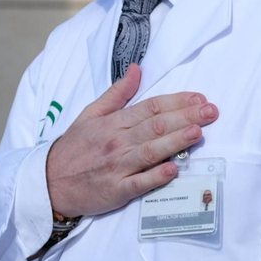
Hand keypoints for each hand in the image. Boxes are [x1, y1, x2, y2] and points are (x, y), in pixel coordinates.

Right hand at [45, 65, 217, 218]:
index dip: (176, 101)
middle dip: (186, 117)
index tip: (199, 98)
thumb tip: (137, 69)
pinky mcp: (116, 190)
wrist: (49, 182)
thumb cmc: (74, 148)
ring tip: (197, 133)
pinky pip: (138, 183)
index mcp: (113, 123)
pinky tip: (172, 169)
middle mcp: (116, 142)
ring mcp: (117, 167)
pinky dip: (156, 177)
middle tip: (211, 111)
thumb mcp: (90, 114)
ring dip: (175, 141)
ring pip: (150, 151)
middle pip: (155, 126)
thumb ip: (117, 93)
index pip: (150, 107)